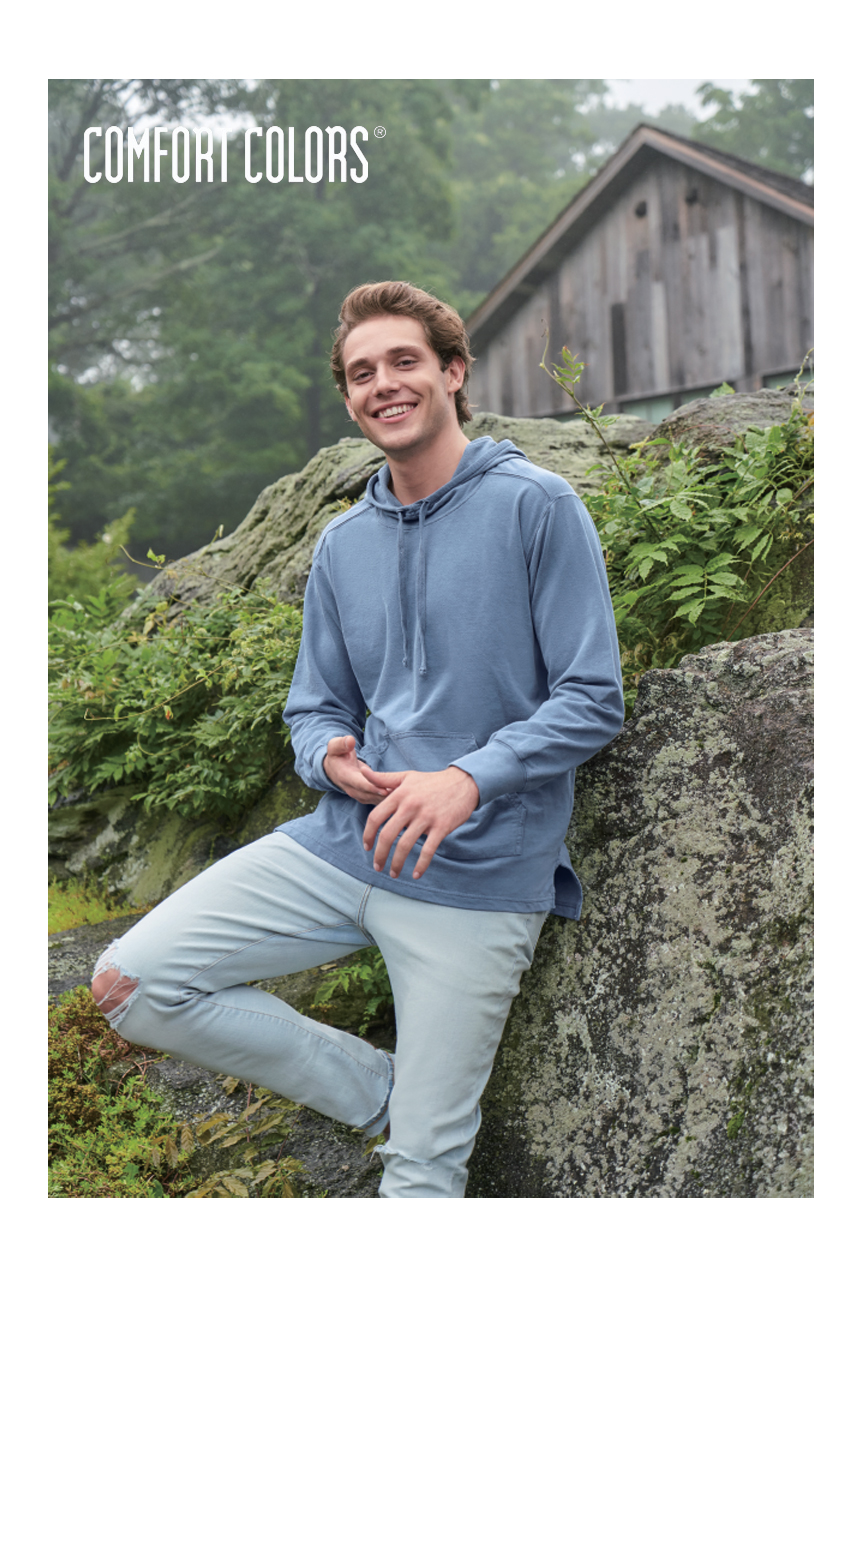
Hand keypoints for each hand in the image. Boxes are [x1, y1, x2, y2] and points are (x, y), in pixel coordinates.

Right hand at [323, 734, 397, 804]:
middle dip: (385, 795)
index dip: (372, 787)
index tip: (385, 788)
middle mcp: (352, 789)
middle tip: (402, 794)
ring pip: (376, 800)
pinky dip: (389, 800)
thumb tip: (350, 741)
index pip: (360, 784)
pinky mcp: (366, 798)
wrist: (334, 769)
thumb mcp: (335, 746)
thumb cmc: (337, 755)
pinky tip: (402, 796)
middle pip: (371, 795)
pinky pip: (378, 800)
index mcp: (345, 776)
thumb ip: (342, 744)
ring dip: (389, 799)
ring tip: (405, 795)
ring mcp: (359, 795)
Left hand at [362, 766, 479, 879]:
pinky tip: (416, 874)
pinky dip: (421, 865)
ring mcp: (426, 817)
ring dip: (396, 863)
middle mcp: (410, 806)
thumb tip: (363, 772)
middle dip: (380, 855)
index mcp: (400, 795)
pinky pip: (428, 850)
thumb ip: (383, 778)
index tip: (367, 847)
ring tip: (393, 874)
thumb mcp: (407, 777)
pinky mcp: (442, 826)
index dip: (368, 834)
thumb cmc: (432, 781)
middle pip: (387, 835)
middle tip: (377, 866)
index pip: (375, 817)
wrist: (464, 783)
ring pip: (405, 845)